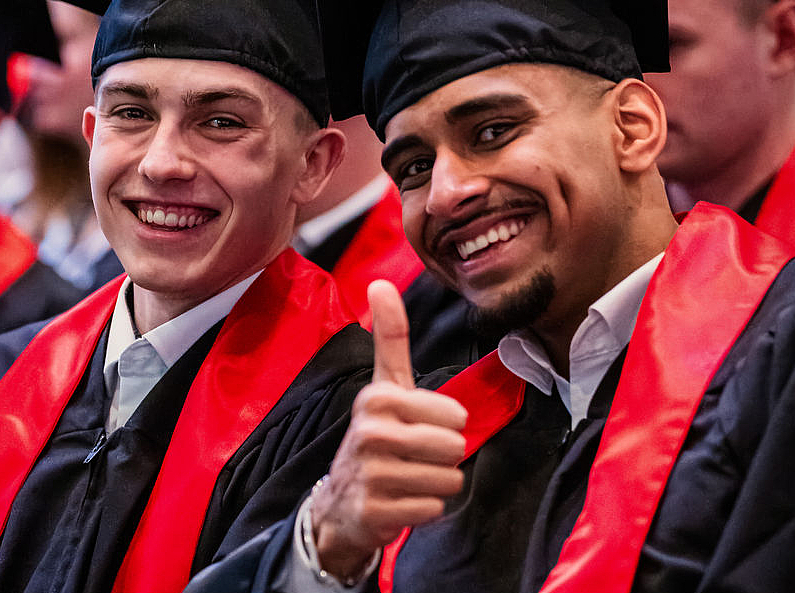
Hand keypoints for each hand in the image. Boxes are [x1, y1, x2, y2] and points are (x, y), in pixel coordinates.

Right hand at [310, 280, 467, 579]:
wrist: (339, 504)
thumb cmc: (375, 436)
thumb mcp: (383, 386)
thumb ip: (390, 336)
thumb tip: (380, 283)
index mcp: (377, 398)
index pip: (455, 415)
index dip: (446, 424)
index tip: (418, 426)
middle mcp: (370, 433)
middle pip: (455, 447)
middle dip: (443, 457)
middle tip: (413, 457)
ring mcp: (370, 474)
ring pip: (448, 480)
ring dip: (435, 484)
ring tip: (408, 478)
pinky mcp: (374, 511)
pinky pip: (433, 509)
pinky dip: (424, 509)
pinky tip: (401, 501)